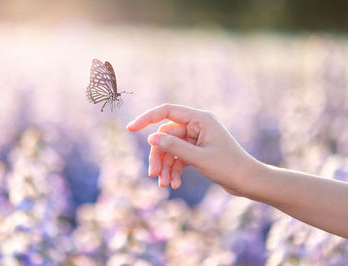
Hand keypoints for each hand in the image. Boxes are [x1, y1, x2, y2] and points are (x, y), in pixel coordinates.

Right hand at [127, 104, 261, 194]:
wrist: (248, 182)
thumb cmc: (228, 167)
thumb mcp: (198, 157)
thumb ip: (173, 146)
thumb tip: (150, 137)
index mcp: (200, 119)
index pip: (167, 111)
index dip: (147, 118)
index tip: (131, 128)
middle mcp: (197, 125)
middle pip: (166, 136)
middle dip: (158, 156)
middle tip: (153, 175)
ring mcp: (197, 138)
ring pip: (171, 148)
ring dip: (165, 166)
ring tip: (163, 185)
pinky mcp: (197, 150)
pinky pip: (178, 157)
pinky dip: (174, 170)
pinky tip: (174, 184)